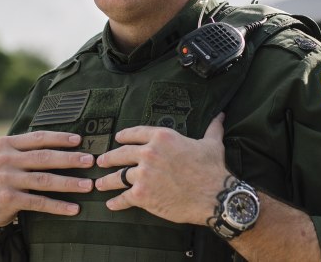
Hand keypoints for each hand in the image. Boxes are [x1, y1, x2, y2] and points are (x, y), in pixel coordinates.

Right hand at [0, 131, 94, 231]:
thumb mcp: (8, 158)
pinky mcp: (8, 199)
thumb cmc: (3, 178)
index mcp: (7, 144)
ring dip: (69, 183)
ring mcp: (5, 179)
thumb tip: (65, 143)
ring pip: (44, 180)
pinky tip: (73, 208)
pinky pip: (39, 202)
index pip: (38, 138)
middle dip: (70, 159)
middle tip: (90, 161)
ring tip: (88, 185)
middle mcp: (5, 159)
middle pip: (44, 157)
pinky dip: (58, 205)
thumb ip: (27, 149)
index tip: (79, 140)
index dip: (60, 138)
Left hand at [95, 113, 228, 224]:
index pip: (136, 133)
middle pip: (121, 154)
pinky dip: (116, 202)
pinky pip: (124, 198)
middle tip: (101, 161)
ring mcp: (143, 174)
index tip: (117, 138)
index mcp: (162, 137)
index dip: (124, 136)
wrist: (214, 196)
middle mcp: (149, 153)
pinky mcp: (142, 195)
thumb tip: (220, 116)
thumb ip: (212, 128)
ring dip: (107, 181)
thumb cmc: (213, 169)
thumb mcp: (212, 143)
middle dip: (109, 158)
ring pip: (118, 177)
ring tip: (100, 184)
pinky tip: (111, 204)